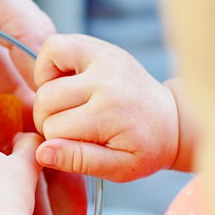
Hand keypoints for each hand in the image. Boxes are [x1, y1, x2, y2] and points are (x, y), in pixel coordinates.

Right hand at [33, 34, 179, 181]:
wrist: (172, 120)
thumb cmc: (144, 148)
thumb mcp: (118, 168)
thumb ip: (79, 161)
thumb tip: (42, 152)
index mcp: (110, 112)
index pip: (53, 129)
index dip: (57, 142)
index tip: (76, 145)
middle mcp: (105, 80)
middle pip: (46, 101)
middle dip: (50, 119)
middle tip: (70, 129)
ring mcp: (102, 57)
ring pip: (44, 75)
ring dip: (47, 94)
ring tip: (67, 105)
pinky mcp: (98, 46)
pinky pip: (54, 46)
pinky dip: (49, 66)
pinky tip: (64, 83)